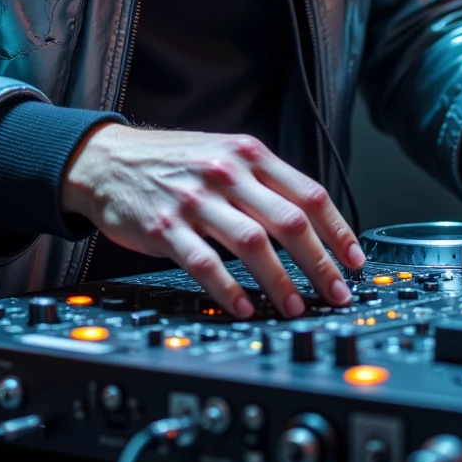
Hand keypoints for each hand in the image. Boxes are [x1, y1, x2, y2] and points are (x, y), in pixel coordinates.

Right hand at [61, 123, 365, 317]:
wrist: (106, 158)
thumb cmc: (170, 161)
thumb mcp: (223, 154)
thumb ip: (263, 182)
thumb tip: (311, 223)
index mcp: (248, 154)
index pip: (308, 193)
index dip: (338, 231)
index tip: (355, 262)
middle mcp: (226, 173)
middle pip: (288, 221)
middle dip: (320, 263)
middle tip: (336, 293)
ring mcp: (195, 200)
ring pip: (252, 244)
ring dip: (281, 281)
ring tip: (295, 307)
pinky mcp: (165, 228)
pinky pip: (205, 264)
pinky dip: (229, 290)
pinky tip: (244, 307)